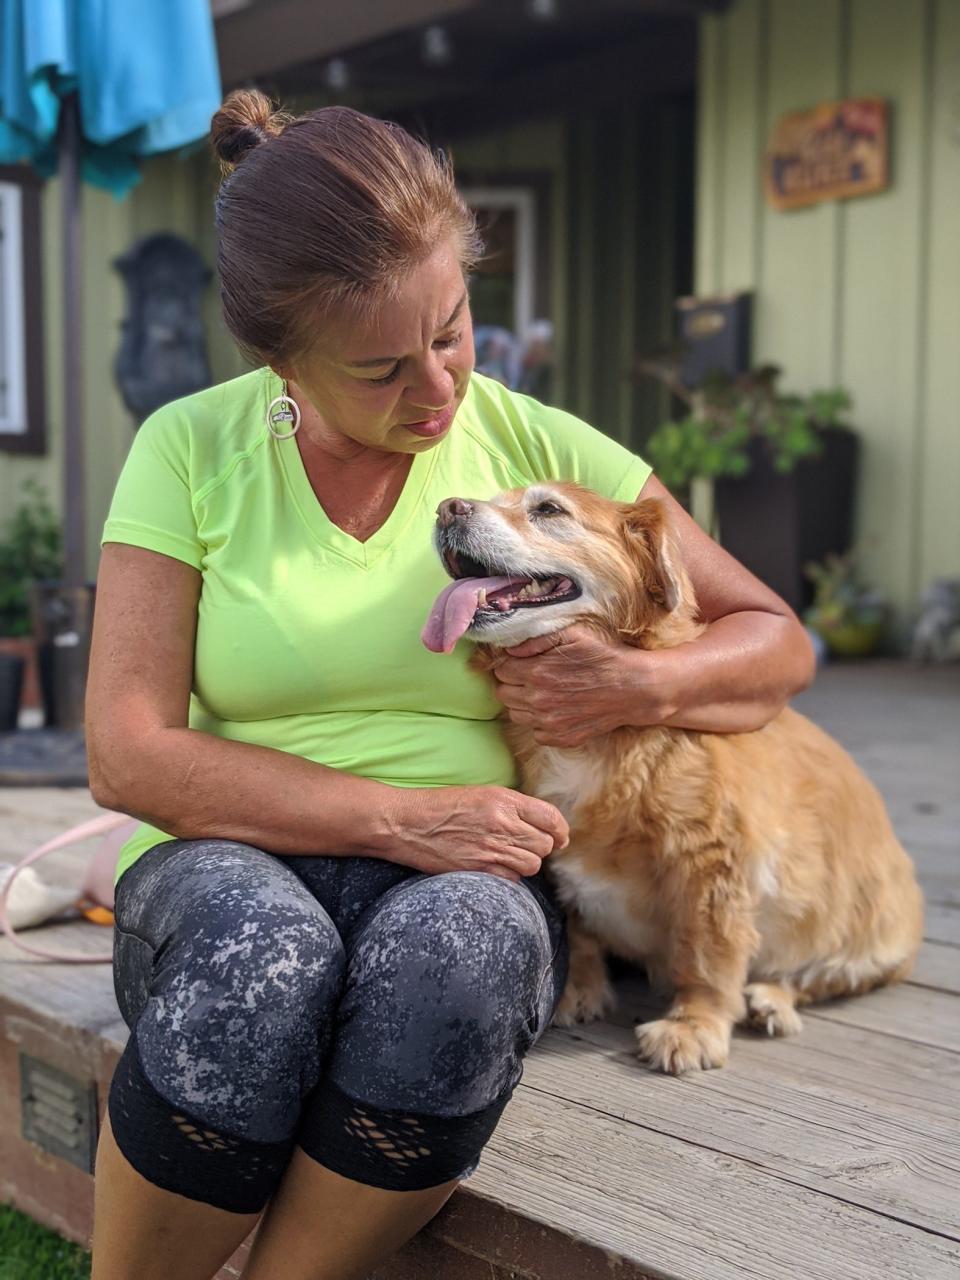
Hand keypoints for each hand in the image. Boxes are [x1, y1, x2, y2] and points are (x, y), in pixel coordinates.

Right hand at [388, 786, 568, 881]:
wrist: (406, 823)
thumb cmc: (441, 806)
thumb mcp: (481, 794)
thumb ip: (512, 807)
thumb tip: (542, 824)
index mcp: (504, 800)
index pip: (551, 817)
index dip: (560, 830)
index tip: (559, 835)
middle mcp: (502, 823)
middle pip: (545, 844)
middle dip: (542, 846)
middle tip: (528, 845)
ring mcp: (491, 848)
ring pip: (533, 864)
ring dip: (527, 862)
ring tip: (511, 855)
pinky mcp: (479, 869)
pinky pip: (513, 878)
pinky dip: (510, 875)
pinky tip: (496, 865)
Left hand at [490, 624, 676, 746]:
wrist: (633, 687)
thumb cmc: (604, 656)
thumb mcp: (573, 634)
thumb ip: (536, 639)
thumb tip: (509, 650)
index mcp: (536, 672)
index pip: (500, 670)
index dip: (509, 664)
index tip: (522, 662)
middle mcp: (538, 700)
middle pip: (503, 693)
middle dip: (512, 683)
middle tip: (531, 676)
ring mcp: (548, 723)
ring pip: (515, 714)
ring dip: (523, 703)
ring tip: (544, 692)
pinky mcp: (560, 738)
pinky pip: (535, 731)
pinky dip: (540, 722)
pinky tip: (557, 708)